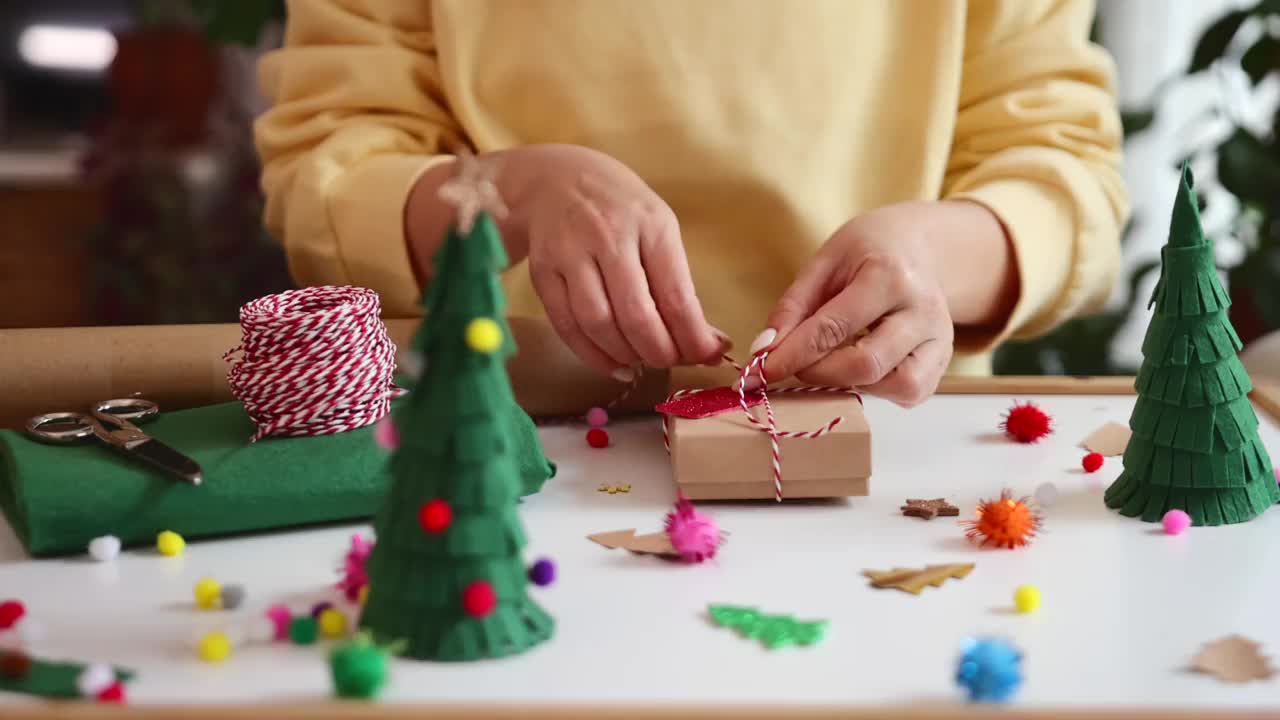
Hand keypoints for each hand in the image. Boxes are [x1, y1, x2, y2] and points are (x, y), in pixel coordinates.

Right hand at [522, 145, 728, 379]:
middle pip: (636, 315)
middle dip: (660, 353)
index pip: (676, 296)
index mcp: (651, 224)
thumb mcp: (657, 227)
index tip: (707, 357)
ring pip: (598, 324)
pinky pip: (566, 325)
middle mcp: (608, 237)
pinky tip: (613, 364)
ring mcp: (570, 254)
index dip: (693, 338)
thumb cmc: (620, 208)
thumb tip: (707, 343)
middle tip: (671, 361)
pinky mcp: (542, 271)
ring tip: (642, 361)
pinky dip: (592, 355)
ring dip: (626, 355)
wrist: (555, 178)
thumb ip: (678, 283)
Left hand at [758, 203, 961, 406]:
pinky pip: (910, 393)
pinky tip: (860, 368)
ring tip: (830, 363)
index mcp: (889, 276)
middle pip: (866, 364)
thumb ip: (793, 307)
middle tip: (793, 365)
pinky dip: (878, 390)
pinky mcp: (943, 360)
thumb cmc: (868, 251)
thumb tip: (764, 352)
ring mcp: (939, 338)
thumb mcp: (824, 262)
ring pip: (894, 385)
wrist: (919, 247)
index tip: (759, 370)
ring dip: (851, 384)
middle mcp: (922, 310)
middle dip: (818, 375)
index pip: (833, 329)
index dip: (791, 356)